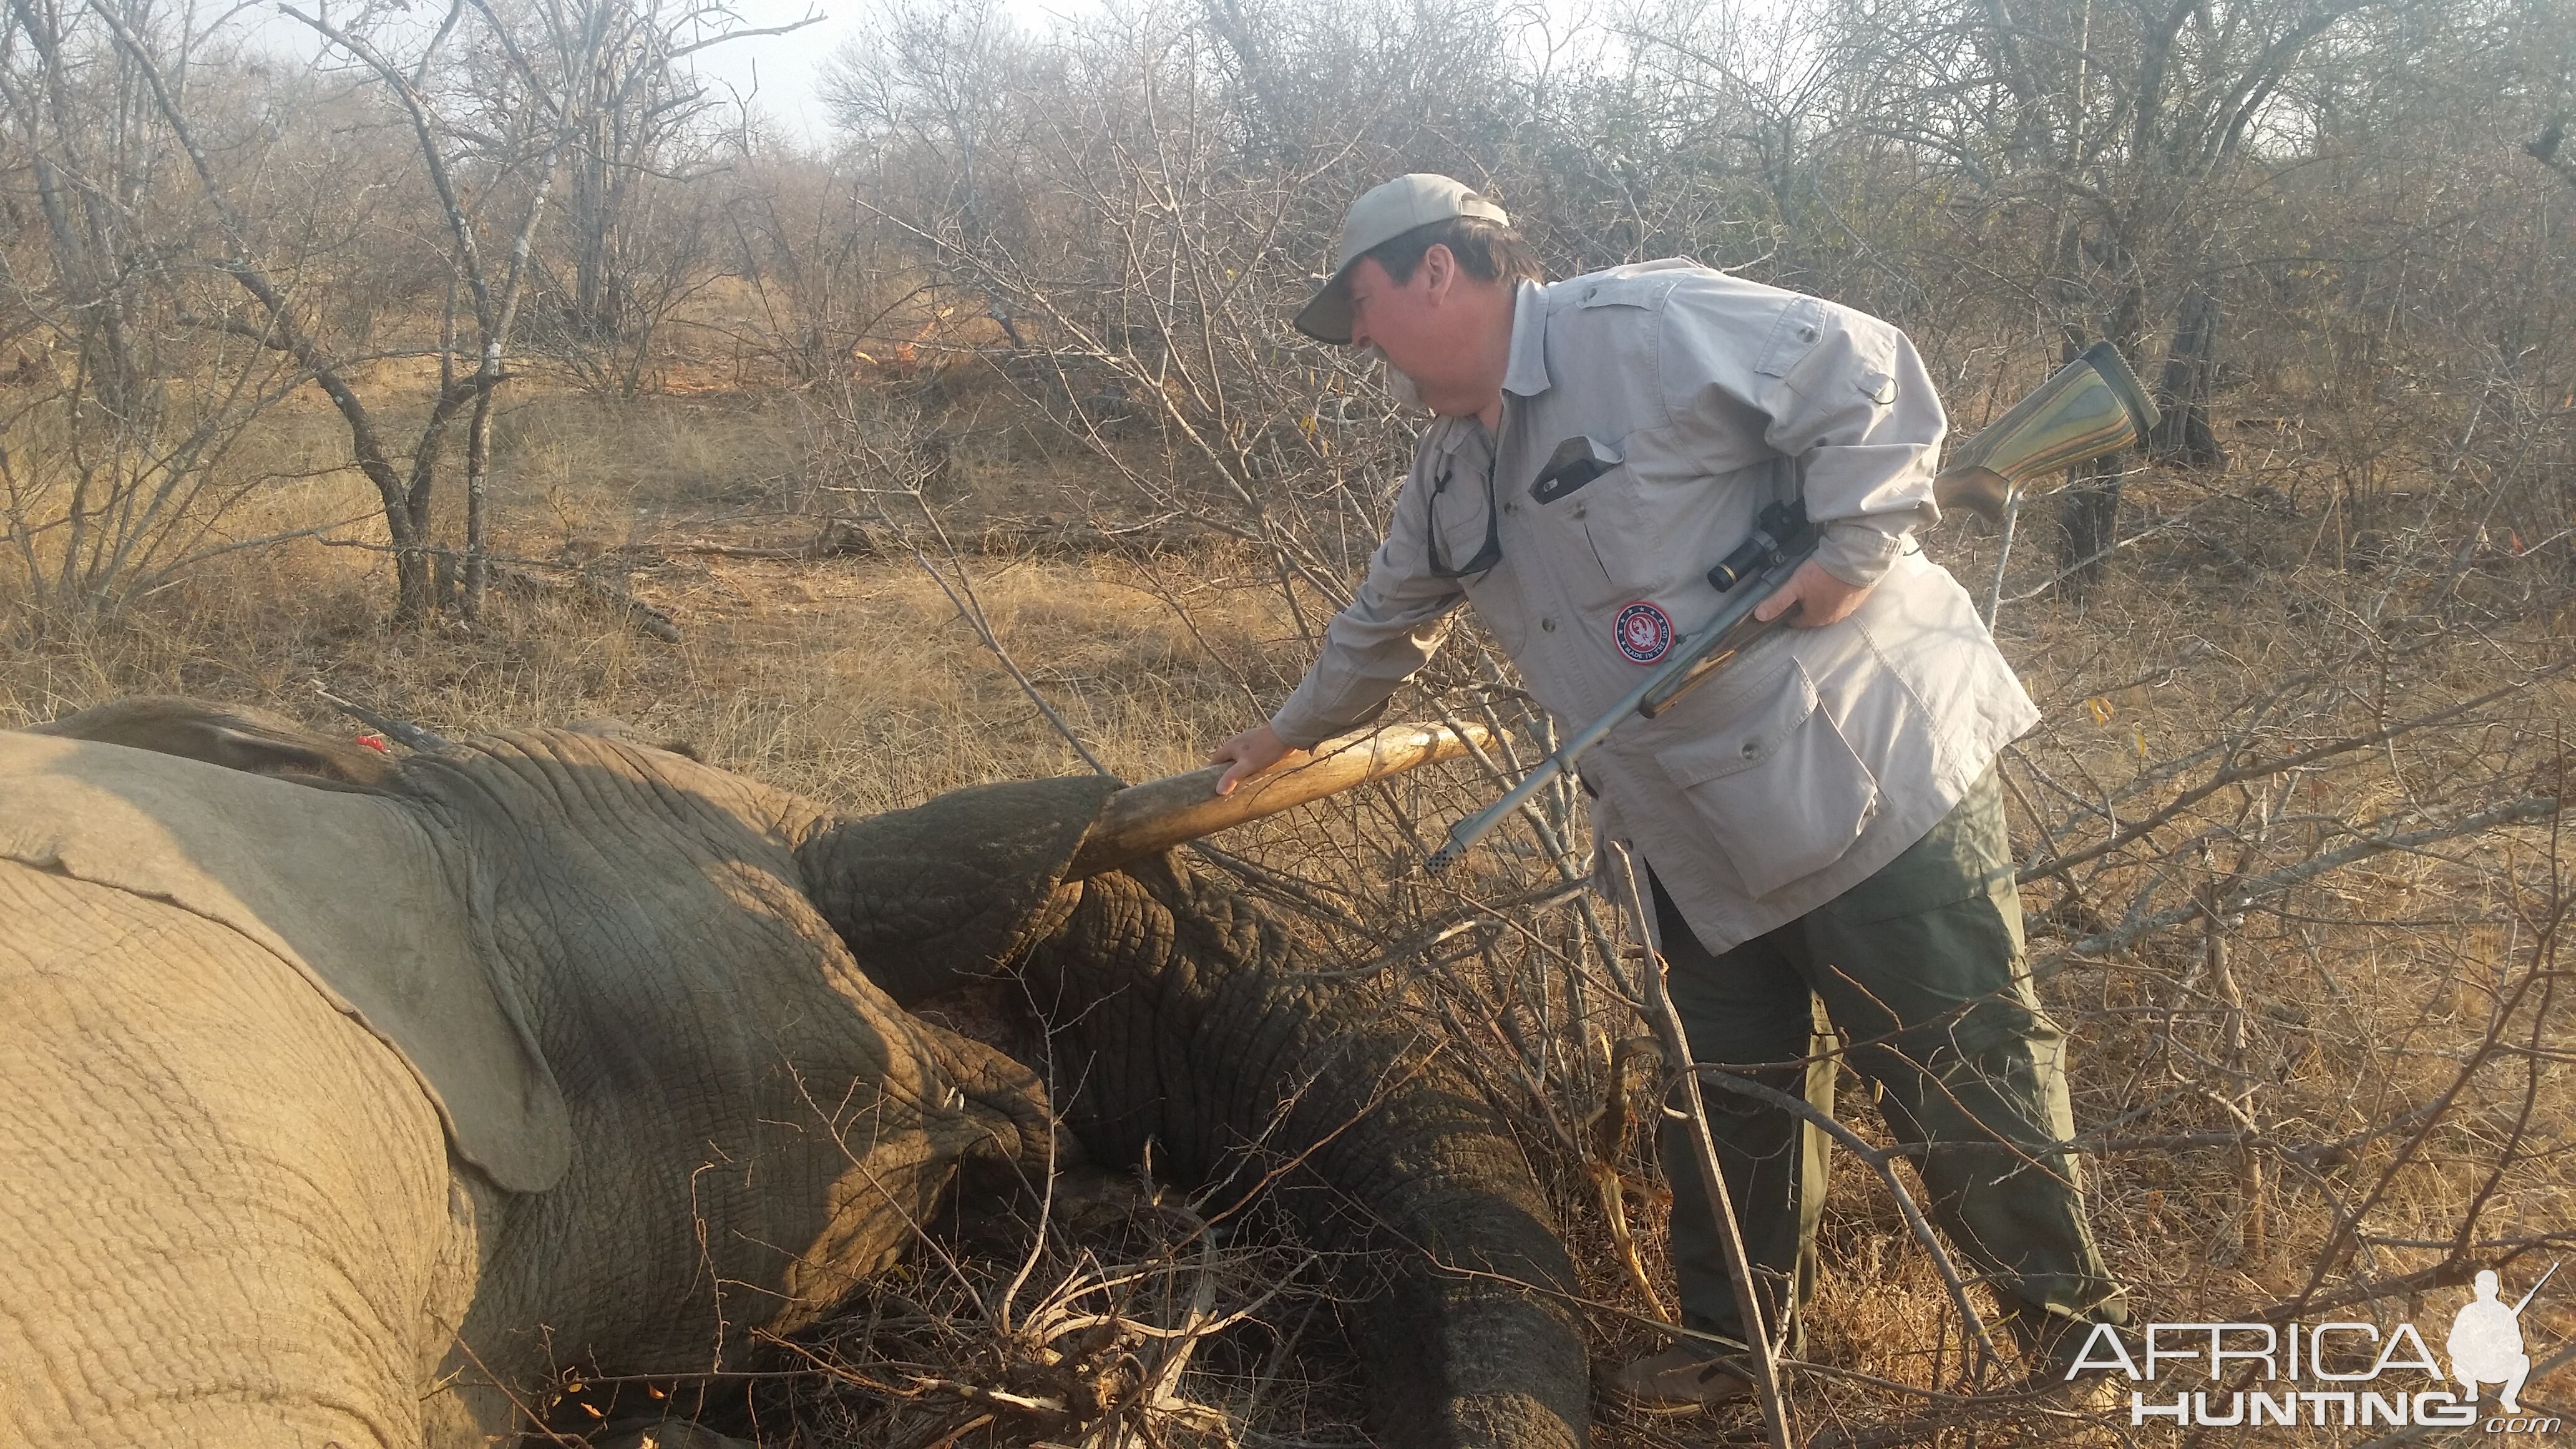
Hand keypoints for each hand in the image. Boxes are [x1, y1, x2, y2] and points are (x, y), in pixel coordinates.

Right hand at [1209, 723, 1290, 795]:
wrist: (1286, 734)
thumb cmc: (1265, 750)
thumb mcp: (1247, 765)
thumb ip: (1232, 777)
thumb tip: (1218, 790)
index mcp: (1230, 746)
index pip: (1214, 761)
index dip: (1212, 774)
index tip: (1215, 787)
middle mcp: (1236, 742)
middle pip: (1226, 760)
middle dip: (1227, 772)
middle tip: (1230, 787)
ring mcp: (1248, 741)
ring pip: (1239, 758)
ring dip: (1239, 769)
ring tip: (1243, 782)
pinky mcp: (1259, 743)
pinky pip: (1249, 756)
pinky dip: (1249, 764)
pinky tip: (1256, 771)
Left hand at [1754, 559, 1871, 628]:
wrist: (1855, 561)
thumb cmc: (1823, 574)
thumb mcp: (1795, 586)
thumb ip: (1777, 601)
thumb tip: (1759, 616)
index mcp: (1816, 618)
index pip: (1797, 622)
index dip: (1788, 612)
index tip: (1786, 602)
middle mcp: (1833, 618)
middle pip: (1813, 615)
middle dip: (1806, 606)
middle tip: (1802, 590)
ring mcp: (1848, 609)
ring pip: (1830, 608)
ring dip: (1823, 600)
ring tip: (1818, 585)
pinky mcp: (1859, 598)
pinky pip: (1844, 600)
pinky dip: (1838, 594)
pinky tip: (1835, 583)